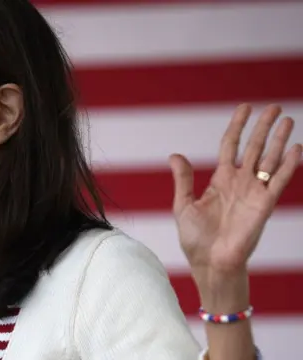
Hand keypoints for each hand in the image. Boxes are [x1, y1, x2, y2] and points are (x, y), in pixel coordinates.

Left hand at [169, 104, 300, 282]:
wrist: (210, 263)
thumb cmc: (195, 239)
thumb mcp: (183, 205)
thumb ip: (183, 180)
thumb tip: (175, 155)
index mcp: (220, 180)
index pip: (231, 145)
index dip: (237, 126)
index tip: (245, 108)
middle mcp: (240, 183)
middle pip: (254, 147)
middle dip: (264, 127)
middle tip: (275, 107)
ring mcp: (253, 193)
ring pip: (270, 160)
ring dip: (279, 140)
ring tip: (288, 120)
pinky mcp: (264, 205)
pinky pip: (278, 181)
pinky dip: (288, 165)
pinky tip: (296, 149)